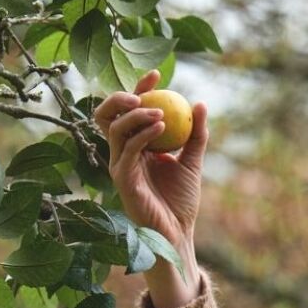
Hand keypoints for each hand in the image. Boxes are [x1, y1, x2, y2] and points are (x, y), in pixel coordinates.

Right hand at [93, 68, 208, 276]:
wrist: (177, 233)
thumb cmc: (181, 201)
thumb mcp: (193, 161)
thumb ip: (196, 134)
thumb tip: (200, 103)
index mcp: (136, 145)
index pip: (130, 111)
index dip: (139, 90)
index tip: (156, 75)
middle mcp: (123, 153)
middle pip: (107, 115)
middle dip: (120, 97)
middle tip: (143, 93)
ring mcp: (119, 165)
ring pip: (115, 128)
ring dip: (136, 115)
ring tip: (161, 113)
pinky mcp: (122, 179)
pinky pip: (127, 150)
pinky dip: (143, 134)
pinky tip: (162, 128)